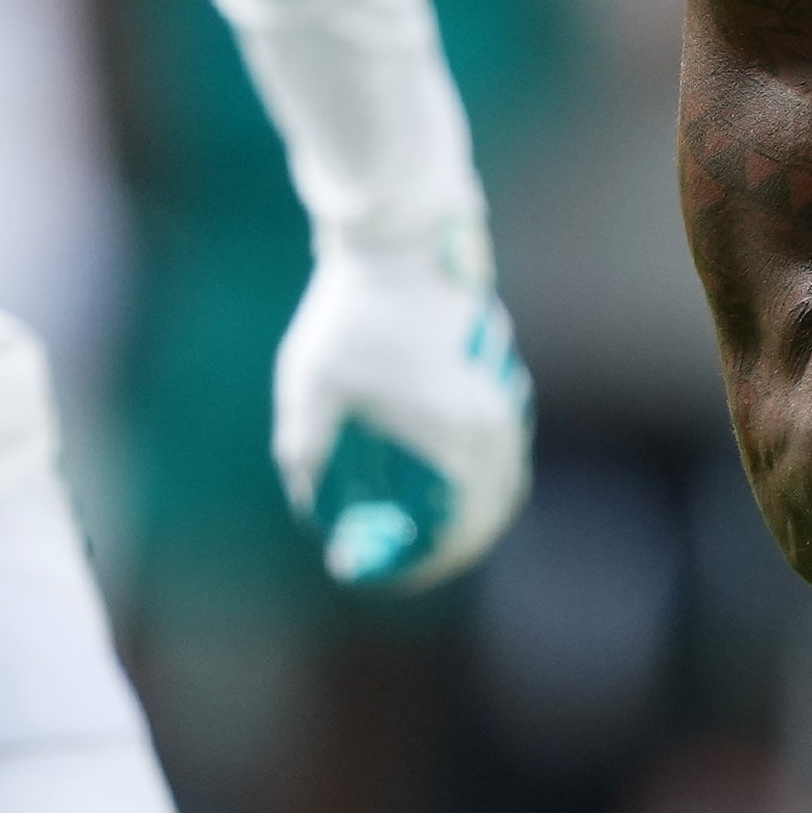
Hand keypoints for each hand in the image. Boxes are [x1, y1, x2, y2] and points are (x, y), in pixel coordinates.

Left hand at [272, 223, 531, 589]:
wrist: (398, 238)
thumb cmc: (350, 313)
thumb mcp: (308, 389)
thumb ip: (305, 452)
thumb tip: (309, 505)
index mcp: (454, 437)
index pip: (455, 530)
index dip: (421, 564)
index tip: (385, 574)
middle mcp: (492, 422)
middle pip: (491, 512)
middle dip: (454, 545)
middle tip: (413, 562)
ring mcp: (504, 395)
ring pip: (506, 477)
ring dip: (476, 510)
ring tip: (432, 527)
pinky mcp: (503, 372)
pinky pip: (506, 445)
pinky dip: (486, 474)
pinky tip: (451, 475)